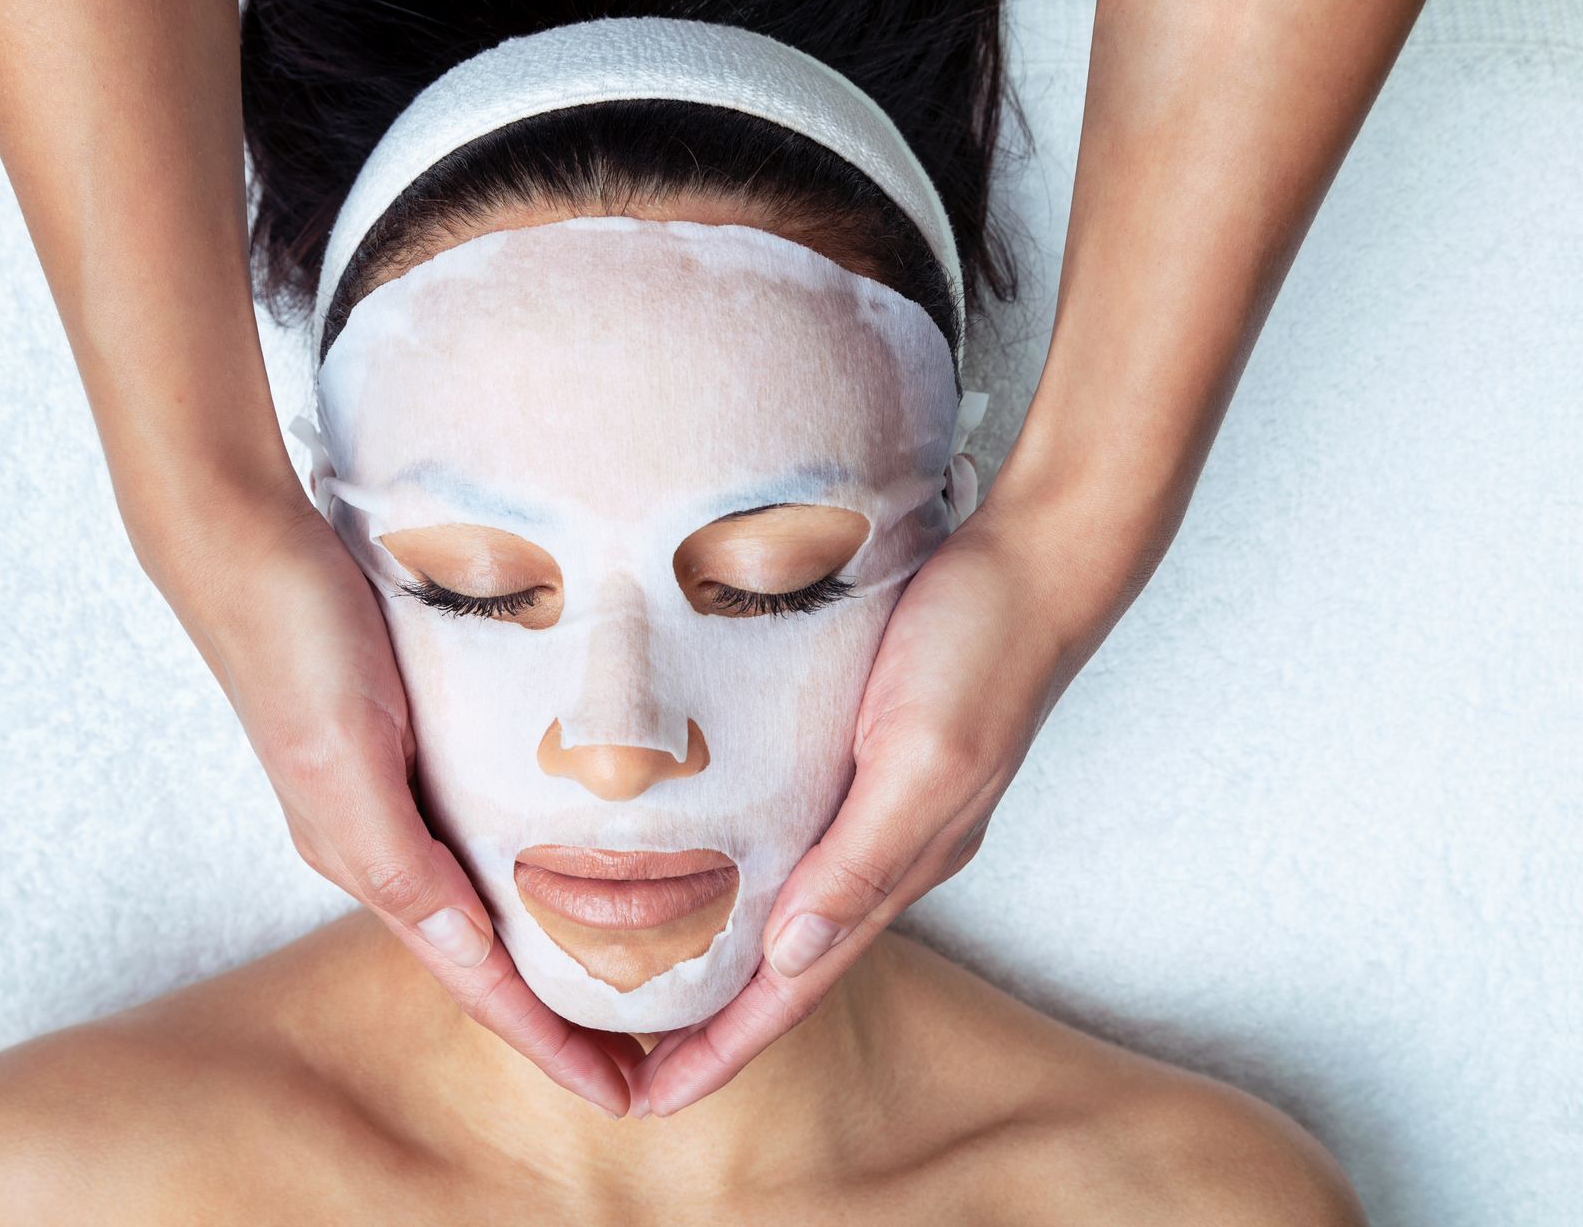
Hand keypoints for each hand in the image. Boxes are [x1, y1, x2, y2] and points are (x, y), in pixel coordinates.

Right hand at [140, 480, 642, 1115]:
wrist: (245, 539)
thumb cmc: (291, 639)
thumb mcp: (345, 758)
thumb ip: (398, 861)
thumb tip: (467, 957)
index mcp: (366, 855)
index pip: (474, 978)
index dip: (546, 1042)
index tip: (621, 1095)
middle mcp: (384, 836)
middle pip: (487, 952)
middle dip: (561, 1011)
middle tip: (647, 1053)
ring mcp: (400, 789)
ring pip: (492, 891)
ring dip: (555, 944)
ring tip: (632, 977)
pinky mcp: (417, 740)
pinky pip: (488, 826)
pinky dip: (539, 865)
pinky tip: (583, 859)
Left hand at [634, 468, 1145, 1115]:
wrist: (1036, 560)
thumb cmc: (983, 647)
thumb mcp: (924, 755)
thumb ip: (864, 857)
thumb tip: (792, 954)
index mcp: (901, 862)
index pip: (796, 984)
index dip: (725, 1045)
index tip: (649, 1099)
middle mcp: (886, 847)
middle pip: (783, 962)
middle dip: (712, 1021)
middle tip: (624, 1061)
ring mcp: (875, 805)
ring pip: (783, 904)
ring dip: (719, 954)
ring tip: (642, 984)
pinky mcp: (858, 756)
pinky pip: (788, 839)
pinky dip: (735, 875)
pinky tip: (693, 866)